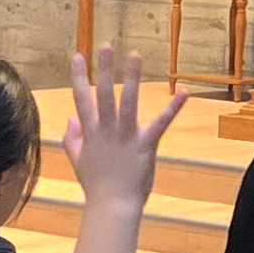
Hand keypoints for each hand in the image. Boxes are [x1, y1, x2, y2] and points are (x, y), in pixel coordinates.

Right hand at [60, 49, 186, 217]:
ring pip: (128, 101)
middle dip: (103, 69)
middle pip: (103, 94)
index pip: (82, 98)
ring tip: (135, 56)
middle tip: (106, 46)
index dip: (78, 76)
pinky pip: (161, 123)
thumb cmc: (96, 185)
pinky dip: (173, 107)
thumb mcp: (78, 160)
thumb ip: (72, 138)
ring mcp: (126, 136)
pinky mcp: (146, 144)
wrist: (112, 206)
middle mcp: (107, 130)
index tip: (77, 55)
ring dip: (132, 78)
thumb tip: (70, 118)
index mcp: (91, 132)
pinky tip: (183, 91)